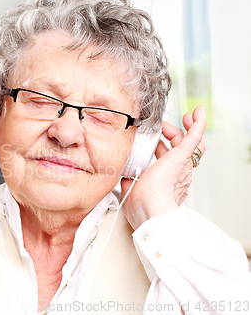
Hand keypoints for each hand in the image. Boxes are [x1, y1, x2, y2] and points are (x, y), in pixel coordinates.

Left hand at [120, 106, 206, 229]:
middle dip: (174, 135)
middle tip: (166, 126)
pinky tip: (198, 115)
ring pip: (190, 143)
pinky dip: (197, 126)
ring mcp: (181, 165)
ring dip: (187, 128)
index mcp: (165, 181)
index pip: (166, 160)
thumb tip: (124, 177)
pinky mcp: (181, 157)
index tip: (154, 141)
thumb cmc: (141, 206)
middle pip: (179, 149)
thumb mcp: (130, 191)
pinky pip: (194, 139)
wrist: (150, 208)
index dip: (161, 147)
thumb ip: (128, 182)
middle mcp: (177, 173)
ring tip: (187, 117)